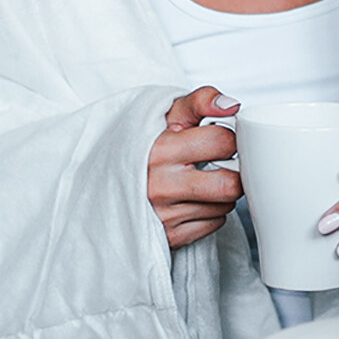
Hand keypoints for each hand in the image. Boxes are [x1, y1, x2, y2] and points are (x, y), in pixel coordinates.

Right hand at [148, 86, 242, 249]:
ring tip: (202, 180)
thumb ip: (201, 101)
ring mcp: (164, 214)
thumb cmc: (146, 145)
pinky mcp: (169, 236)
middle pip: (231, 184)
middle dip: (234, 172)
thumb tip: (232, 105)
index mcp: (160, 150)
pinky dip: (211, 212)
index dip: (229, 138)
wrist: (104, 184)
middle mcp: (160, 185)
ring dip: (221, 193)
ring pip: (225, 205)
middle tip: (222, 163)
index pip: (222, 142)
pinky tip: (193, 199)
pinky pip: (214, 224)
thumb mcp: (167, 115)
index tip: (221, 139)